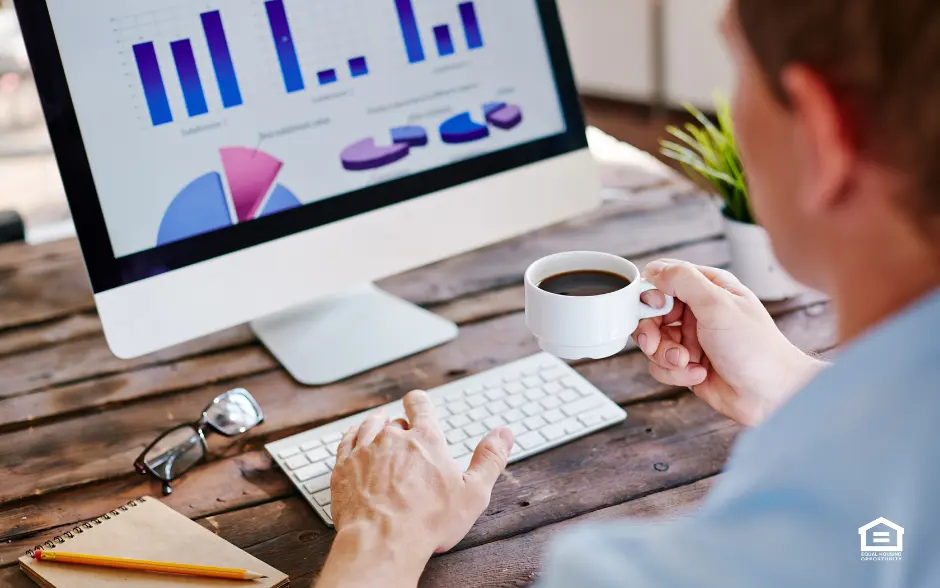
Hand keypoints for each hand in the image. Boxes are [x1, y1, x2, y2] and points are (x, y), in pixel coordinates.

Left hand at [317, 391, 513, 587]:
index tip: (416, 402)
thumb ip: (490, 459)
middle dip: (402, 427)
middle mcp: (393, 438)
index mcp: (426, 440)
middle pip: (396, 421)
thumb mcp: (473, 493)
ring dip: (376, 426)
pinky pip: (347, 440)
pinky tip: (355, 440)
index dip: (419, 402)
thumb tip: (504, 433)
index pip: (421, 405)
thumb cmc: (429, 521)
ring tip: (379, 427)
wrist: (382, 541)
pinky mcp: (343, 466)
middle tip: (404, 437)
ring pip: (370, 426)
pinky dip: (353, 436)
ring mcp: (365, 450)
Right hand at [634, 260, 825, 426]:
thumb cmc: (754, 348)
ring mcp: (691, 338)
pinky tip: (699, 374)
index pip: (662, 278)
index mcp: (707, 287)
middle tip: (655, 344)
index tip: (655, 308)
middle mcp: (697, 311)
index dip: (650, 293)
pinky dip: (676, 373)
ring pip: (653, 342)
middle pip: (651, 312)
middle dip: (651, 331)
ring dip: (665, 355)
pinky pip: (661, 366)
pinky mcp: (687, 364)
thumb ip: (683, 281)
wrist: (770, 394)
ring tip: (688, 362)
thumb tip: (653, 270)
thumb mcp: (718, 305)